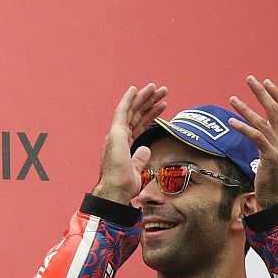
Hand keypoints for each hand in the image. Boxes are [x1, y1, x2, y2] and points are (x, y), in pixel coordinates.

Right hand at [92, 84, 167, 203]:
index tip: (161, 105)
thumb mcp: (136, 169)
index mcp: (122, 144)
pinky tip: (135, 90)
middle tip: (161, 91)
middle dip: (149, 102)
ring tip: (156, 88)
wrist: (116, 189)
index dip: (150, 114)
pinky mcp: (115, 132)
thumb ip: (140, 158)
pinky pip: (122, 111)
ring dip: (144, 97)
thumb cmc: (124, 184)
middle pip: (136, 114)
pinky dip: (128, 99)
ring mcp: (116, 134)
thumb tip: (146, 149)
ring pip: (131, 110)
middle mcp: (117, 137)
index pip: (139, 124)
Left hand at [227, 75, 277, 207]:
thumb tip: (256, 131)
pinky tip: (231, 122)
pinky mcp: (270, 156)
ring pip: (263, 121)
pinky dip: (243, 128)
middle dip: (262, 92)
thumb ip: (267, 140)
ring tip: (232, 98)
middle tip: (250, 79)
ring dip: (246, 108)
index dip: (276, 94)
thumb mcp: (272, 154)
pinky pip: (256, 137)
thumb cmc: (271, 176)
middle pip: (274, 110)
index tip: (266, 81)